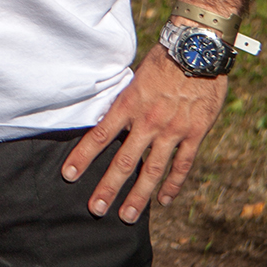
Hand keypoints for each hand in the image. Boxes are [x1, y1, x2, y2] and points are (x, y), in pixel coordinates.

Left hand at [62, 46, 226, 222]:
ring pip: (152, 170)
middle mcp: (148, 122)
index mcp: (129, 105)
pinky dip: (173, 185)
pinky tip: (164, 201)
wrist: (198, 50)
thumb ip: (124, 101)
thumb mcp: (135, 78)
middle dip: (108, 187)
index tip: (69, 175)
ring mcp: (173, 130)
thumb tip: (108, 118)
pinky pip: (182, 165)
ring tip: (128, 215)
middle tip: (96, 208)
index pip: (99, 136)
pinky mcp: (195, 133)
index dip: (82, 157)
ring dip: (139, 195)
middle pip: (124, 161)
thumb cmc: (163, 60)